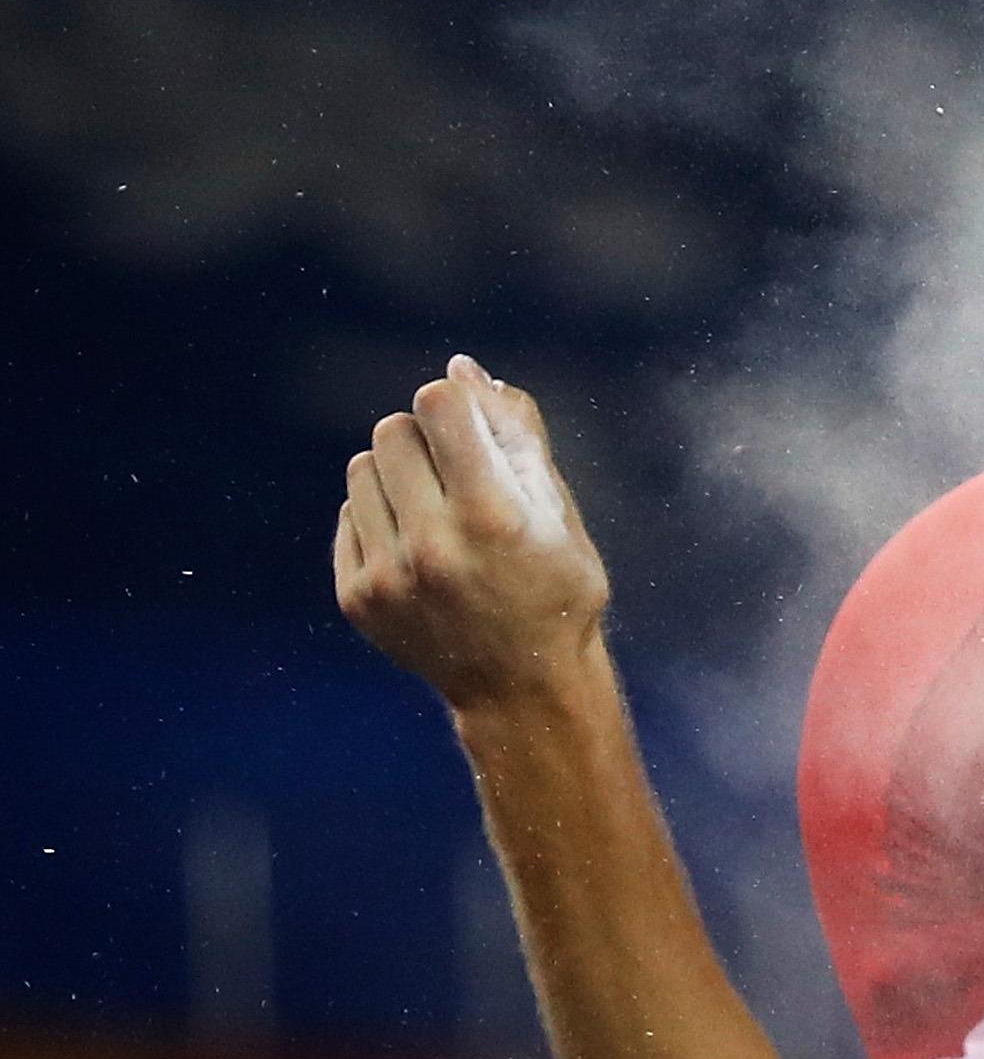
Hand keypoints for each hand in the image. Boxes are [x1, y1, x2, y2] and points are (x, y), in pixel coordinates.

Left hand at [335, 358, 611, 709]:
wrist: (522, 688)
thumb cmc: (556, 589)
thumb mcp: (560, 512)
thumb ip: (516, 437)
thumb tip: (465, 369)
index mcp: (492, 516)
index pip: (438, 404)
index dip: (457, 404)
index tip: (474, 431)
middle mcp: (432, 545)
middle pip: (393, 430)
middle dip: (426, 439)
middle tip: (458, 477)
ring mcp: (387, 575)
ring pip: (362, 469)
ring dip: (398, 476)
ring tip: (436, 513)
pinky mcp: (357, 596)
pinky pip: (350, 516)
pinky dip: (381, 519)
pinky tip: (419, 551)